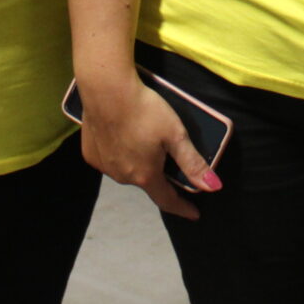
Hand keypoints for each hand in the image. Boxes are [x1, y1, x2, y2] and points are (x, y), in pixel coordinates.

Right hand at [77, 77, 217, 219]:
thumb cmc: (145, 110)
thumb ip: (193, 163)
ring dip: (137, 163)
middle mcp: (123, 177)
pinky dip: (119, 154)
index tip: (194, 213)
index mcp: (146, 175)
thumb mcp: (176, 135)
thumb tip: (213, 187)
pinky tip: (121, 136)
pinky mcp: (90, 154)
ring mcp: (104, 166)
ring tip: (142, 141)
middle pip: (147, 181)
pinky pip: (110, 160)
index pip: (167, 201)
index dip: (183, 207)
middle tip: (165, 155)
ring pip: (127, 170)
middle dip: (158, 174)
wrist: (107, 90)